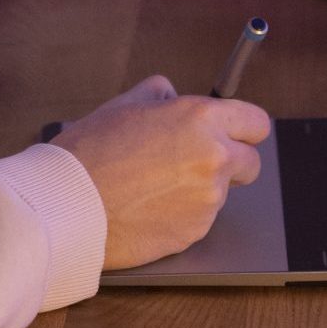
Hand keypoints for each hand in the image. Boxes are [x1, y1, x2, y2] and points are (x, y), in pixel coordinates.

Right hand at [52, 75, 271, 268]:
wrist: (70, 204)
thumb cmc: (92, 151)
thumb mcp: (126, 104)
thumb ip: (161, 95)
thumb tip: (174, 97)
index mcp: (202, 119)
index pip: (257, 123)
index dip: (244, 128)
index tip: (236, 133)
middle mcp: (214, 158)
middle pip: (252, 163)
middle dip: (231, 162)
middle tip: (197, 163)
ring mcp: (208, 199)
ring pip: (223, 193)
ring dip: (201, 189)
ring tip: (155, 186)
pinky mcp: (195, 232)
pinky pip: (201, 219)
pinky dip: (184, 214)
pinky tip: (150, 207)